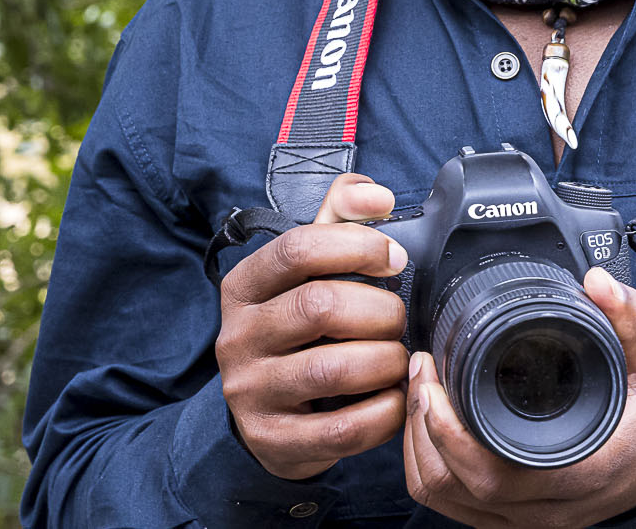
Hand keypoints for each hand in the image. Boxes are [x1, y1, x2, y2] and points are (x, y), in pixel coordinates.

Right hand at [216, 174, 409, 479]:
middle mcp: (238, 336)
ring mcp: (251, 391)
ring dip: (385, 360)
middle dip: (379, 310)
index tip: (394, 258)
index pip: (297, 248)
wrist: (265, 415)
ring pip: (333, 368)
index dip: (356, 246)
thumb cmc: (298, 330)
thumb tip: (375, 194)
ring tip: (397, 358)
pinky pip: (343, 428)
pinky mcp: (273, 440)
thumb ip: (338, 218)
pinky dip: (384, 412)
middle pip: (320, 306)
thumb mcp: (307, 271)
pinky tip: (394, 399)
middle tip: (398, 318)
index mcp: (245, 286)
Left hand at [402, 266, 635, 528]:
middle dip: (421, 425)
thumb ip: (630, 321)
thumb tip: (599, 281)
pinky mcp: (512, 519)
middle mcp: (546, 508)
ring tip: (420, 391)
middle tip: (421, 369)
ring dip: (419, 447)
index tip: (434, 378)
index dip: (447, 432)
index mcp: (577, 474)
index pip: (493, 474)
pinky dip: (429, 466)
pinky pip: (451, 505)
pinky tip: (430, 425)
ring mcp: (526, 520)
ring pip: (443, 500)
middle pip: (453, 488)